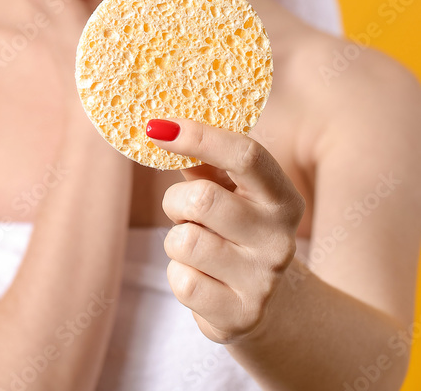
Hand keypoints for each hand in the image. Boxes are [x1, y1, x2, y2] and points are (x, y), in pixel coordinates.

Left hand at [147, 119, 304, 344]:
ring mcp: (263, 281)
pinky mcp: (240, 316)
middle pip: (203, 199)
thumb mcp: (230, 192)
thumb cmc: (236, 230)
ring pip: (185, 242)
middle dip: (176, 201)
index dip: (199, 136)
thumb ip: (203, 162)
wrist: (266, 304)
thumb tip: (161, 126)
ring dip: (175, 240)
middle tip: (182, 210)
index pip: (246, 155)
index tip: (157, 126)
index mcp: (283, 199)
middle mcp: (280, 239)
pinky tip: (199, 275)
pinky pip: (182, 282)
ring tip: (195, 244)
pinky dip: (178, 273)